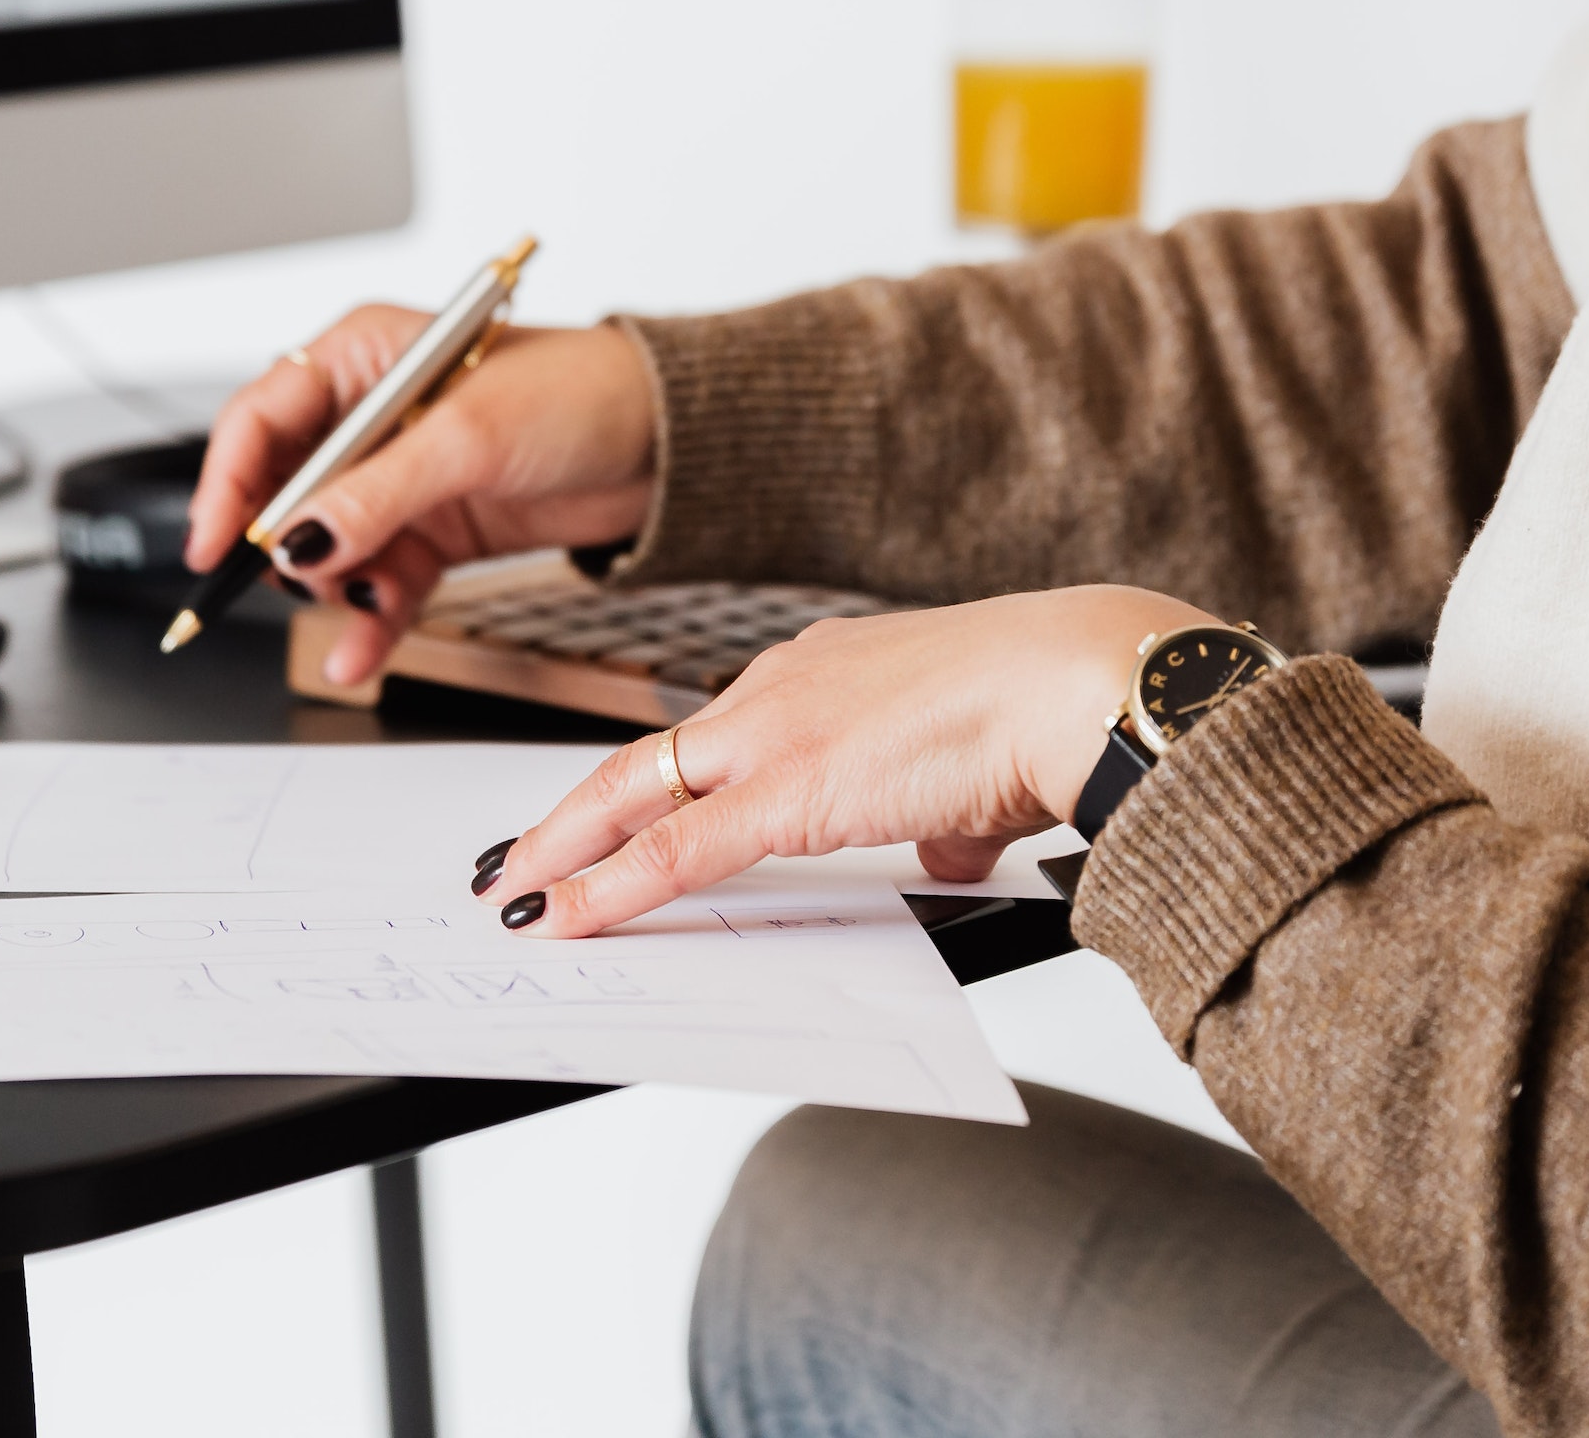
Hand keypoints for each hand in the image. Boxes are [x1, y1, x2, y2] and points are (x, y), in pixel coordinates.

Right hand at [185, 311, 658, 686]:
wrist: (667, 445)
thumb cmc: (580, 394)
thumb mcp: (469, 438)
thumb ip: (376, 493)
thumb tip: (298, 538)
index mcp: (362, 355)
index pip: (261, 417)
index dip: (226, 481)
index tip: (215, 544)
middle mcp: (370, 415)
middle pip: (284, 489)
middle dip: (287, 543)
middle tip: (303, 579)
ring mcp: (400, 478)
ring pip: (329, 547)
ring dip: (333, 589)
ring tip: (360, 609)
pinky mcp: (431, 531)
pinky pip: (377, 581)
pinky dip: (367, 619)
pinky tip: (359, 653)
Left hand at [471, 585, 1210, 936]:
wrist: (1074, 683)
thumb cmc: (1047, 713)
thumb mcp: (975, 772)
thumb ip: (941, 812)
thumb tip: (944, 846)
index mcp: (827, 671)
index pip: (715, 733)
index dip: (653, 780)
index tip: (612, 810)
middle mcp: (783, 686)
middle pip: (651, 757)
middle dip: (575, 812)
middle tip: (516, 854)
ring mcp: (776, 733)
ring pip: (637, 793)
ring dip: (567, 849)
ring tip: (515, 894)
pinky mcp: (786, 790)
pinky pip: (673, 850)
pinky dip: (607, 886)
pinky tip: (562, 917)